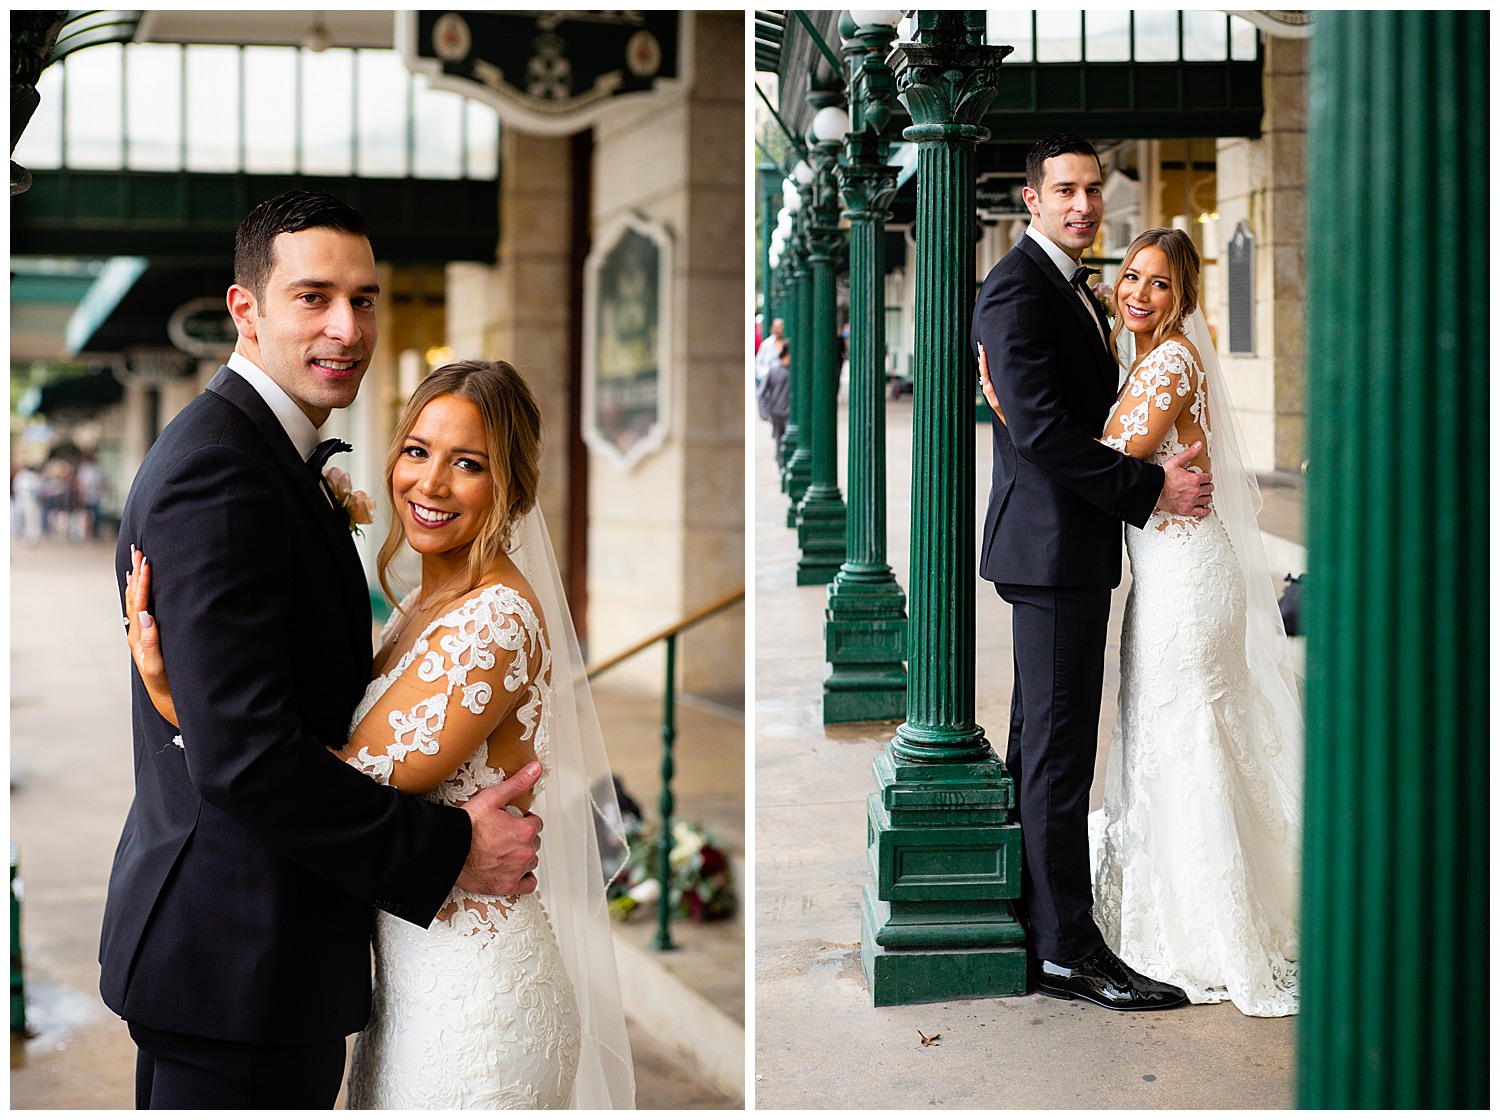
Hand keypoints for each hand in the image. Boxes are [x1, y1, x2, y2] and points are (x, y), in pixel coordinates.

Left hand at [124, 547, 178, 726]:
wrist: (168, 703)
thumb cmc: (167, 687)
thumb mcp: (158, 667)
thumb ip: (151, 642)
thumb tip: (145, 615)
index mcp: (140, 638)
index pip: (141, 603)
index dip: (144, 582)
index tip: (147, 561)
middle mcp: (137, 634)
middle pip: (134, 598)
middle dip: (136, 574)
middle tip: (138, 550)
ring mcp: (142, 636)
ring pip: (136, 602)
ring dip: (136, 580)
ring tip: (136, 562)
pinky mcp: (150, 638)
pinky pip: (141, 610)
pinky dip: (139, 594)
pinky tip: (139, 586)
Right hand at [456, 762, 544, 896]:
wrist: (447, 849)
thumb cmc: (466, 826)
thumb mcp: (492, 797)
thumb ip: (518, 783)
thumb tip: (535, 769)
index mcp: (524, 831)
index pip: (536, 824)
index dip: (523, 820)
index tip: (512, 821)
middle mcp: (524, 853)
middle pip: (534, 843)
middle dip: (523, 838)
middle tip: (504, 835)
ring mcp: (516, 871)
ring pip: (530, 862)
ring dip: (522, 856)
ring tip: (505, 850)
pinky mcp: (506, 886)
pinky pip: (527, 884)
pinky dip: (523, 878)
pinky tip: (513, 870)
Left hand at [977, 344, 1005, 423]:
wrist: (1012, 420)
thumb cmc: (1005, 412)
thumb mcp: (997, 403)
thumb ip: (990, 391)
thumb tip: (984, 378)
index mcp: (988, 388)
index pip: (984, 371)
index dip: (983, 360)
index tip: (983, 350)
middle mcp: (989, 386)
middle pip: (984, 369)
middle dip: (982, 357)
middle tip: (981, 344)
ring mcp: (993, 387)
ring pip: (987, 371)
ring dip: (985, 360)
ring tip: (983, 349)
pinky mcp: (998, 387)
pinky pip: (993, 374)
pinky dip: (990, 366)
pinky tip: (990, 359)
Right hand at [1156, 443, 1213, 517]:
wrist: (1152, 489)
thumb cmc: (1162, 477)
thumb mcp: (1176, 462)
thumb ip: (1189, 453)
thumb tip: (1198, 445)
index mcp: (1194, 479)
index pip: (1208, 477)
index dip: (1206, 476)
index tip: (1204, 477)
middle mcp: (1194, 491)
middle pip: (1209, 489)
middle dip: (1207, 486)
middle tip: (1204, 485)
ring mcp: (1191, 501)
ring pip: (1207, 499)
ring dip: (1207, 496)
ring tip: (1204, 495)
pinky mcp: (1186, 509)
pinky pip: (1201, 512)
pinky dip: (1205, 510)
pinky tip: (1205, 508)